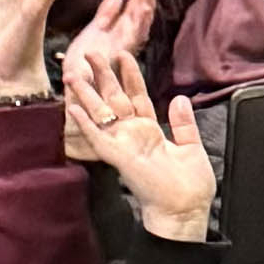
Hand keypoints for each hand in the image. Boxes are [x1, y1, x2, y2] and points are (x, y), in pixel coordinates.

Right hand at [66, 20, 212, 241]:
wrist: (185, 210)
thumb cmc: (190, 184)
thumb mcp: (191, 146)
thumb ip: (183, 123)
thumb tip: (179, 97)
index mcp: (151, 130)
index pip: (137, 95)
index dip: (129, 75)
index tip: (122, 54)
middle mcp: (133, 134)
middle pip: (115, 98)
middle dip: (103, 76)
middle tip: (91, 53)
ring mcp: (124, 144)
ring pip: (102, 113)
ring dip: (87, 94)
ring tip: (73, 73)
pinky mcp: (118, 157)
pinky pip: (98, 137)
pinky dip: (85, 123)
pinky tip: (72, 107)